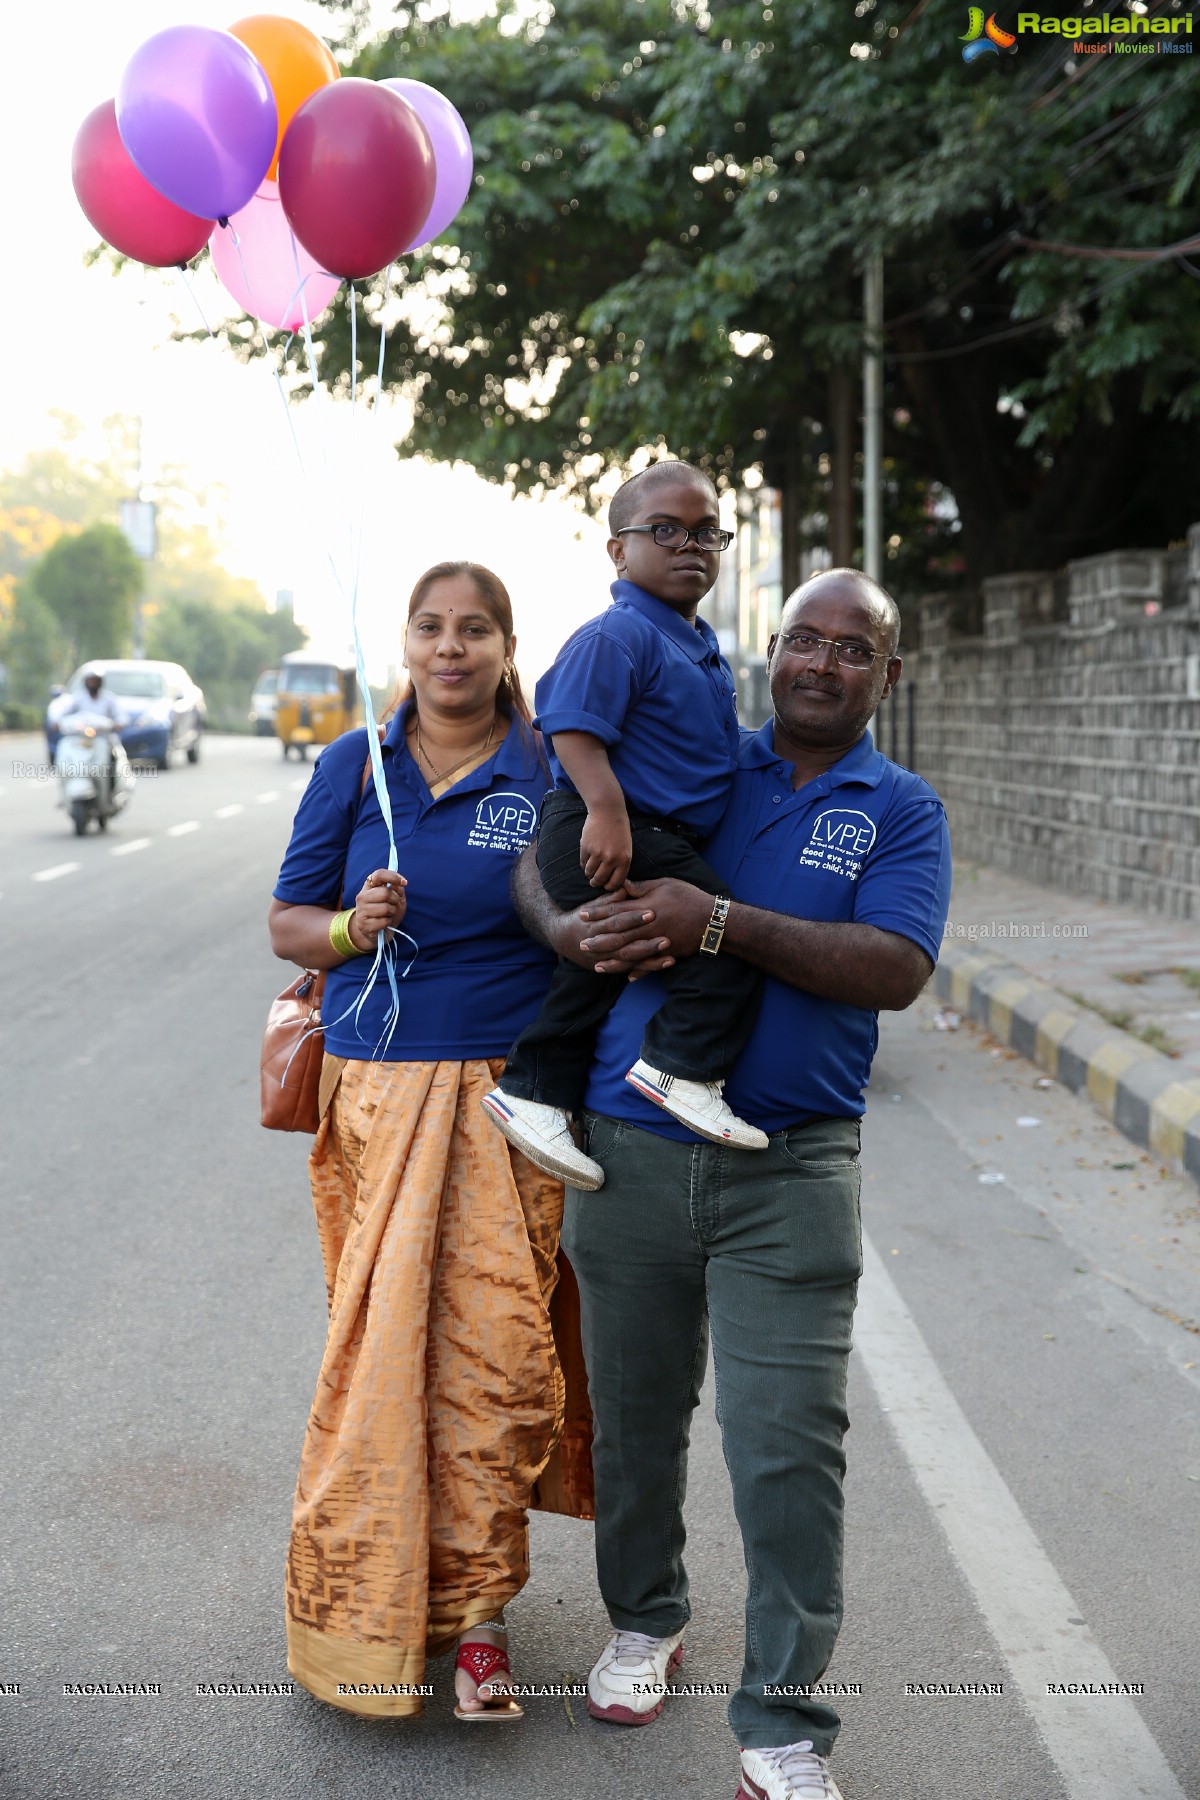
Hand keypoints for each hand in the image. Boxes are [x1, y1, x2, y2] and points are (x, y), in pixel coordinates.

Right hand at [351, 869, 406, 948]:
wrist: (377, 932)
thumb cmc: (387, 912)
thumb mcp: (396, 898)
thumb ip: (397, 889)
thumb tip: (398, 884)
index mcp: (369, 886)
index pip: (379, 875)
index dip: (393, 876)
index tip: (404, 882)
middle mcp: (362, 896)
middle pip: (385, 893)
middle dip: (395, 899)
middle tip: (394, 904)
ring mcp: (361, 911)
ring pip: (385, 908)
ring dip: (392, 912)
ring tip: (388, 914)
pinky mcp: (364, 925)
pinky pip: (384, 921)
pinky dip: (388, 923)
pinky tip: (384, 923)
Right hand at [579, 805, 632, 891]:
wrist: (608, 812)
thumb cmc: (619, 830)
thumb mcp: (626, 848)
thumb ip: (620, 864)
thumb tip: (611, 881)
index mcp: (624, 860)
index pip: (615, 883)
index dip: (609, 887)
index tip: (606, 886)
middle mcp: (611, 859)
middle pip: (600, 880)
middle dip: (596, 883)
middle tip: (594, 882)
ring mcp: (597, 853)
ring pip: (589, 872)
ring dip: (589, 873)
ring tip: (590, 871)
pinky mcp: (586, 847)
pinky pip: (582, 862)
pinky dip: (584, 863)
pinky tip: (587, 859)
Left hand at [583, 878, 712, 971]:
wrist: (713, 918)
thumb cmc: (689, 897)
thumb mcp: (665, 885)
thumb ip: (642, 888)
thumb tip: (622, 886)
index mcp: (646, 907)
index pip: (616, 910)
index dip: (597, 913)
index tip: (582, 915)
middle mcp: (649, 927)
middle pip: (618, 935)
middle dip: (599, 940)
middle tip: (582, 944)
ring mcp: (658, 942)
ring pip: (631, 954)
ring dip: (613, 961)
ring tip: (597, 966)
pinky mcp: (668, 953)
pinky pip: (651, 965)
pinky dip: (640, 972)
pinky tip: (627, 978)